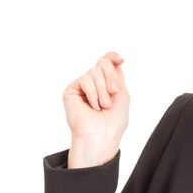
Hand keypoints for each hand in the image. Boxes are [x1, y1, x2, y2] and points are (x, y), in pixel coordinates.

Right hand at [63, 52, 129, 167]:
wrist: (101, 135)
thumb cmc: (114, 120)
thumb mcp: (122, 93)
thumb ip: (116, 75)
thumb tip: (111, 59)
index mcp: (105, 84)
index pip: (106, 63)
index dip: (111, 57)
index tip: (120, 59)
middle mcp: (93, 84)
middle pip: (102, 64)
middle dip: (111, 77)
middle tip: (114, 93)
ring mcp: (82, 87)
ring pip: (94, 72)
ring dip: (103, 89)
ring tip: (103, 106)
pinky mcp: (71, 91)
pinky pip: (84, 79)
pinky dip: (93, 92)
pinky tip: (93, 106)